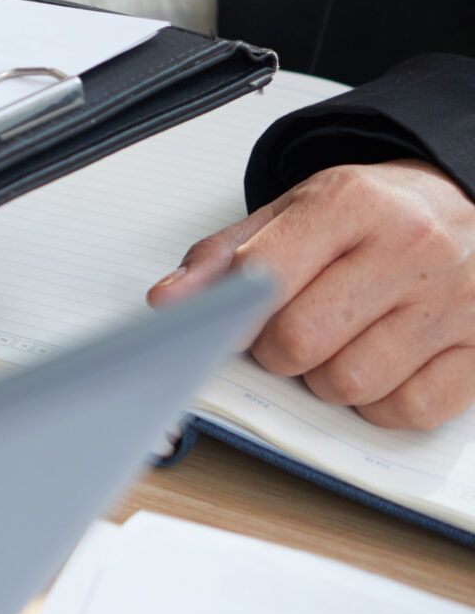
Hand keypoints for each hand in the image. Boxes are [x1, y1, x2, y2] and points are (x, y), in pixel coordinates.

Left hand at [150, 159, 474, 428]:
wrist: (465, 203)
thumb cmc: (373, 215)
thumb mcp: (294, 211)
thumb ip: (224, 255)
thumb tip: (169, 300)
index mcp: (351, 204)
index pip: (265, 277)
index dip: (232, 316)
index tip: (224, 328)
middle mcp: (409, 248)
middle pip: (302, 339)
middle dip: (278, 353)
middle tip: (289, 337)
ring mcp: (455, 301)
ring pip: (352, 383)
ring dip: (327, 382)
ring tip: (338, 348)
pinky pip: (409, 410)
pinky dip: (381, 406)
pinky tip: (381, 371)